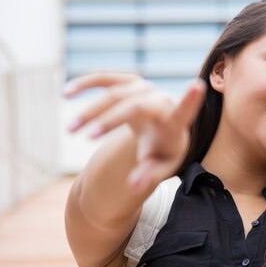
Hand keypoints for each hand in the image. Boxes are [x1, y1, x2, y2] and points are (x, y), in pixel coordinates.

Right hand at [63, 72, 205, 192]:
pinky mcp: (128, 82)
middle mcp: (162, 100)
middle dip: (111, 120)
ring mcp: (145, 88)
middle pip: (137, 105)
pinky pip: (106, 78)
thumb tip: (134, 187)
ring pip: (117, 93)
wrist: (157, 131)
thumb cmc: (162, 152)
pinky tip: (66, 93)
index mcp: (175, 122)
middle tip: (86, 137)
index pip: (184, 112)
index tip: (198, 85)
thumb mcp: (159, 168)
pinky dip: (87, 84)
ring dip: (92, 110)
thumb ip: (148, 177)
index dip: (190, 100)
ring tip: (70, 130)